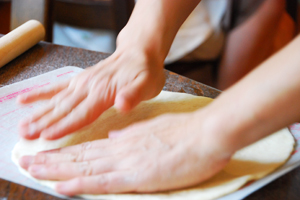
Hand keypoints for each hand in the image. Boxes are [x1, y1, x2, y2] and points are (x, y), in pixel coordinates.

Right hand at [17, 49, 164, 139]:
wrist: (139, 51)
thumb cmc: (145, 71)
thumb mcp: (147, 84)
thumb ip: (133, 95)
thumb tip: (122, 105)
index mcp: (104, 92)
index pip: (81, 113)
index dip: (64, 126)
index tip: (46, 136)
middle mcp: (89, 87)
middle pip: (63, 108)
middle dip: (44, 123)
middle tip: (25, 135)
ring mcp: (82, 82)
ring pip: (56, 100)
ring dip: (38, 112)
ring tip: (22, 124)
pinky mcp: (80, 79)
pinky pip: (57, 86)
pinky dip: (40, 93)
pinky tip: (25, 98)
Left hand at [19, 112, 230, 195]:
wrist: (205, 134)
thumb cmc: (185, 133)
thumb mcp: (153, 129)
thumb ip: (130, 135)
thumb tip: (113, 136)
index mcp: (125, 139)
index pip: (89, 147)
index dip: (66, 152)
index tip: (46, 154)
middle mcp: (121, 149)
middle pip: (81, 156)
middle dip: (52, 160)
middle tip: (26, 162)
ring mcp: (127, 161)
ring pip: (85, 166)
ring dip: (57, 169)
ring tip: (33, 170)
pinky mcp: (137, 175)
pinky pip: (102, 181)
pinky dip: (80, 184)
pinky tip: (61, 186)